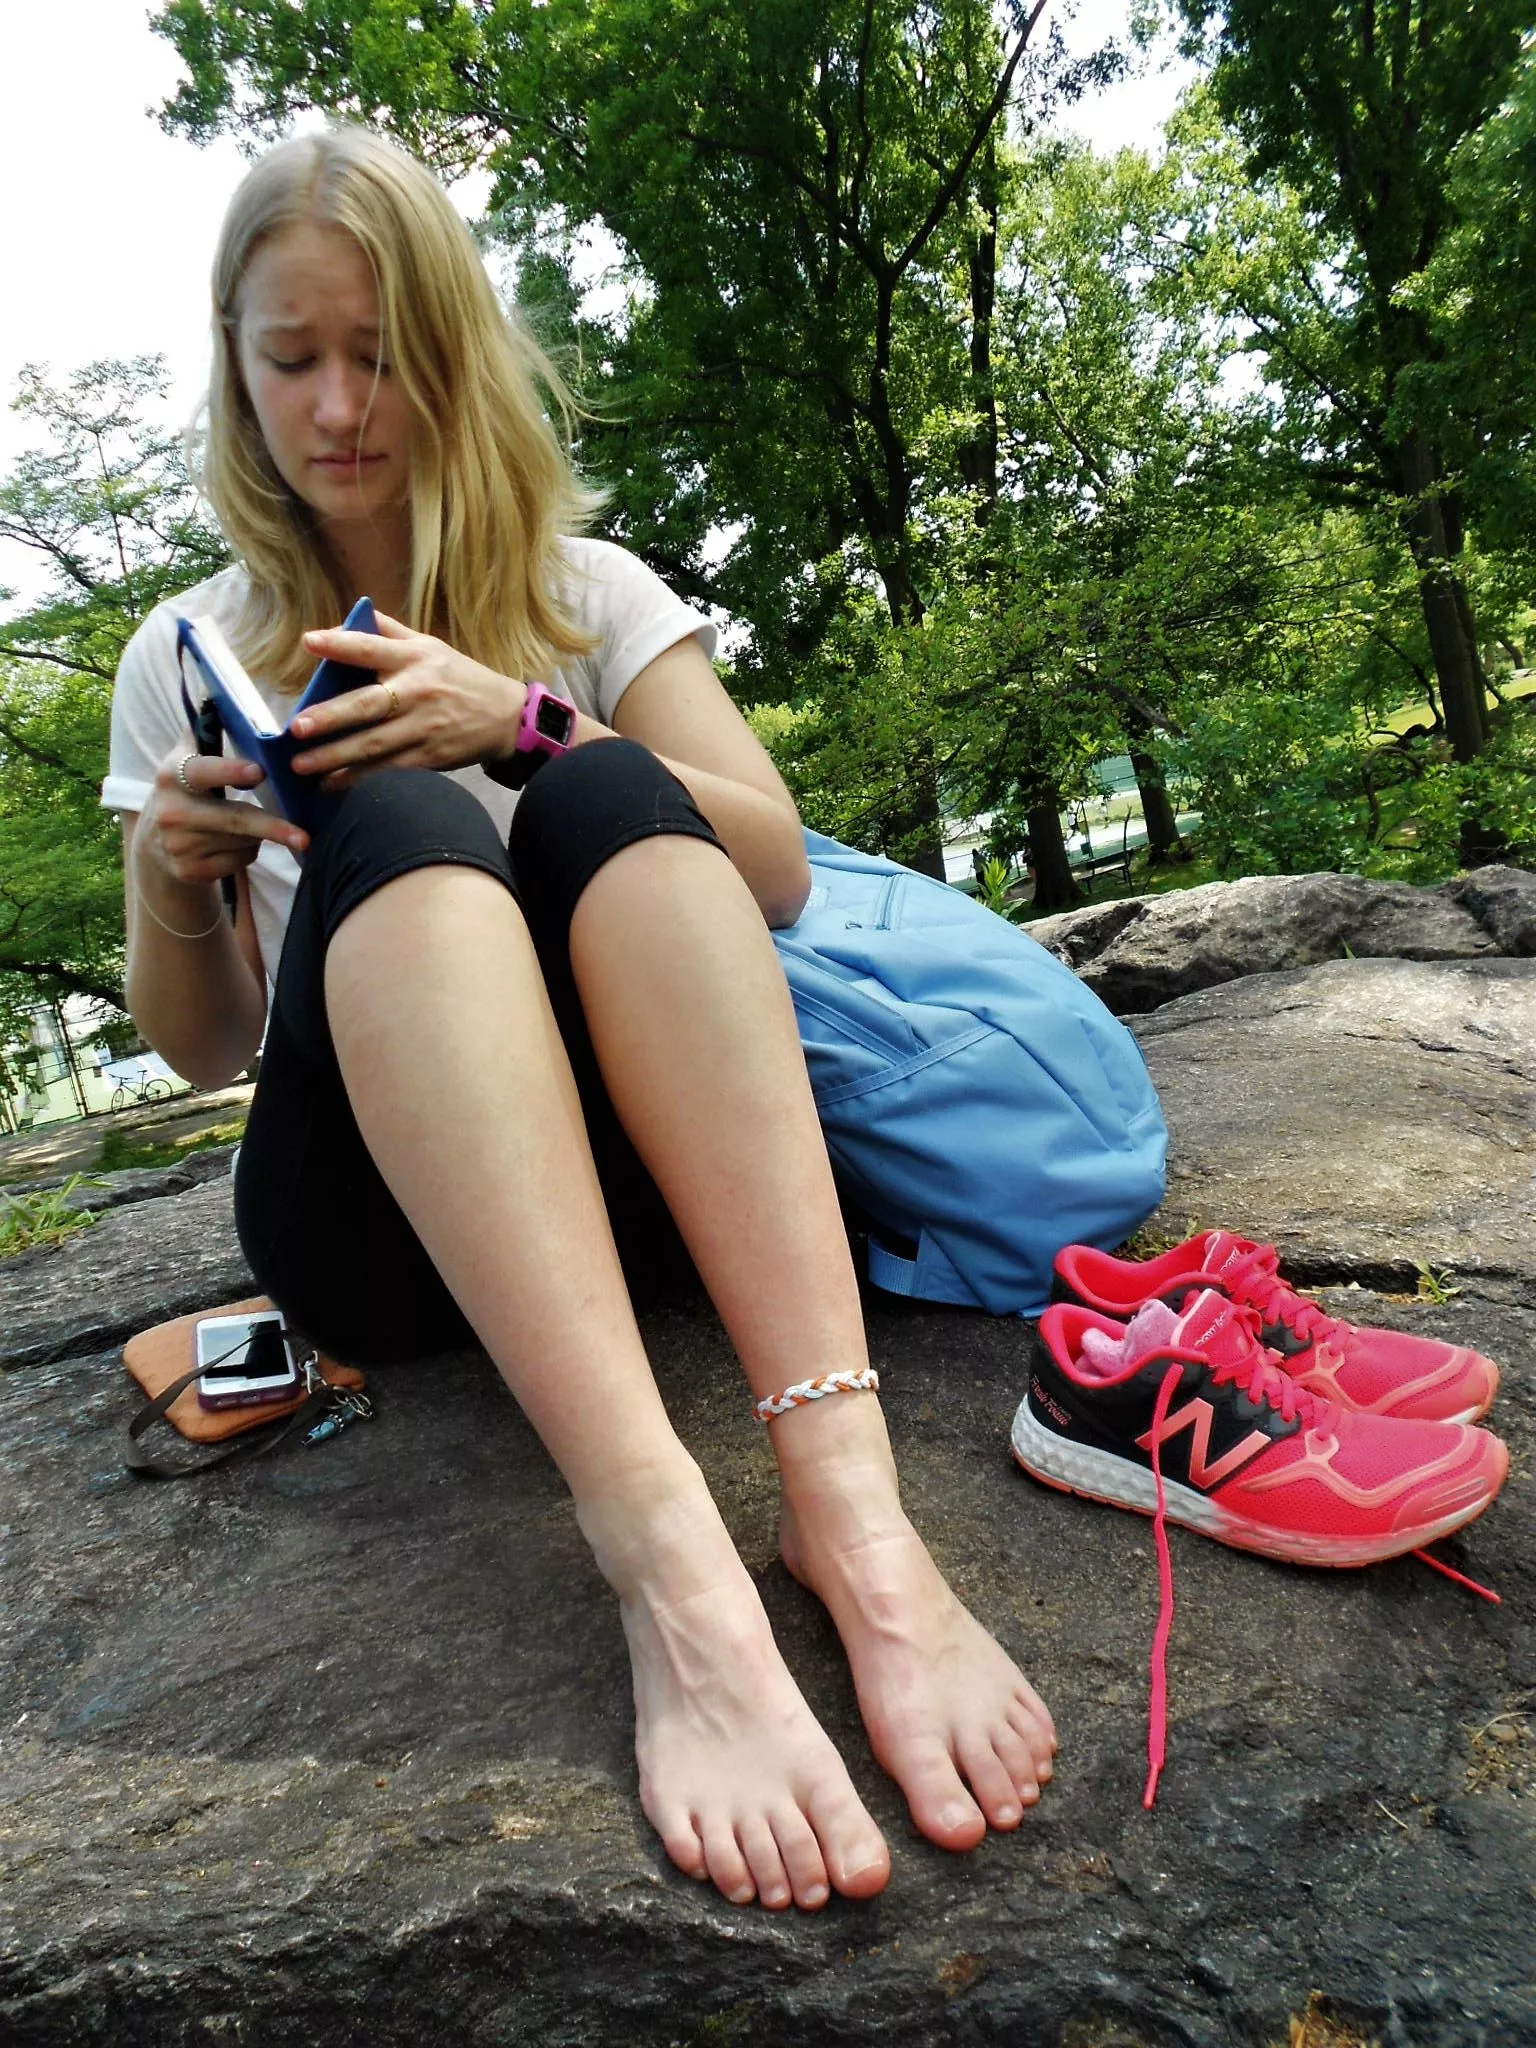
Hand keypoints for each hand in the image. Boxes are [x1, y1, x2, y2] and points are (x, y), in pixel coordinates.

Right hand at [136, 740, 307, 892]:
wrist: (155, 843)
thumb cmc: (185, 791)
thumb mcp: (184, 760)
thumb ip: (203, 733)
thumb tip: (219, 696)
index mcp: (171, 776)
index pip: (201, 772)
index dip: (229, 771)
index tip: (259, 772)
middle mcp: (171, 812)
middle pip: (234, 819)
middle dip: (272, 827)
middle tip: (304, 836)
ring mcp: (179, 846)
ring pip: (242, 842)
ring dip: (262, 835)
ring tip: (260, 824)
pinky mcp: (190, 872)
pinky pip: (238, 861)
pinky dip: (249, 852)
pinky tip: (239, 843)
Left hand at [288, 613, 527, 787]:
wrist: (506, 717)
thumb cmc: (460, 677)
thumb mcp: (430, 646)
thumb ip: (389, 633)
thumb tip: (344, 621)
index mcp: (415, 658)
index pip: (372, 648)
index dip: (341, 644)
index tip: (309, 642)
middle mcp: (417, 692)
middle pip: (368, 705)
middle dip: (331, 717)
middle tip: (298, 728)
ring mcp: (422, 728)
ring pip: (373, 744)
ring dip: (335, 756)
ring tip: (301, 765)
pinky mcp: (428, 757)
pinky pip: (387, 769)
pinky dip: (358, 777)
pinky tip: (331, 783)